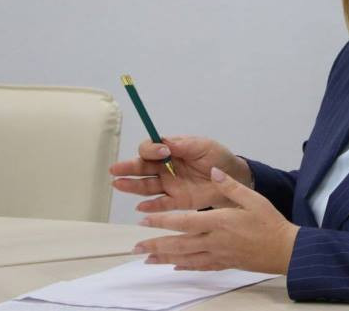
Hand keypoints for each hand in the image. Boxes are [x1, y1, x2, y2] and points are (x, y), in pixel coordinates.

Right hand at [109, 136, 252, 211]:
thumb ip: (185, 145)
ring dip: (132, 186)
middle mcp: (165, 168)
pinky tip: (141, 207)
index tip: (162, 151)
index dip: (151, 149)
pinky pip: (161, 204)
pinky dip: (151, 207)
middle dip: (129, 168)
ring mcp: (170, 185)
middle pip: (143, 168)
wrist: (233, 178)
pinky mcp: (177, 201)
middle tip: (115, 170)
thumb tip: (165, 142)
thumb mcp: (204, 146)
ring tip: (119, 184)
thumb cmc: (218, 158)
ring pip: (147, 186)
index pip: (151, 149)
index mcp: (171, 151)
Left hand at [133, 167, 298, 274]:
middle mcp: (214, 240)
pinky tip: (174, 266)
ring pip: (185, 257)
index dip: (163, 221)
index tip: (145, 220)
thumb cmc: (269, 222)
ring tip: (146, 259)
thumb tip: (213, 172)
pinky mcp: (224, 263)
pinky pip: (199, 266)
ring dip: (164, 258)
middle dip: (156, 244)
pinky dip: (185, 266)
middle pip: (179, 243)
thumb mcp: (253, 198)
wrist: (284, 249)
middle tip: (136, 246)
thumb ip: (230, 186)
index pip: (184, 221)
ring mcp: (218, 254)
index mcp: (219, 221)